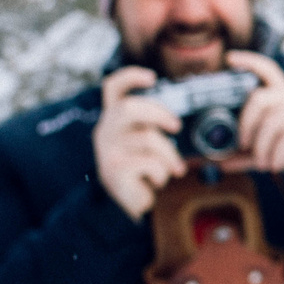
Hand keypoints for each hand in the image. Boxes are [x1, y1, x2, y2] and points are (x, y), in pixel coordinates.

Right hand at [94, 67, 184, 220]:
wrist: (127, 206)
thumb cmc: (142, 170)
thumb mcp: (146, 143)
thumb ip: (153, 125)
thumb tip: (177, 116)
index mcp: (114, 119)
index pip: (112, 89)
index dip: (130, 77)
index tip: (152, 77)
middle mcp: (105, 131)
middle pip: (128, 107)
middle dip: (158, 113)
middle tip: (176, 126)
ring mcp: (107, 151)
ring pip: (147, 138)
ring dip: (169, 155)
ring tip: (174, 169)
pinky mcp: (114, 170)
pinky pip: (149, 163)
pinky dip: (161, 173)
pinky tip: (156, 181)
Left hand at [224, 51, 283, 176]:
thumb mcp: (269, 149)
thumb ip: (247, 154)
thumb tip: (221, 163)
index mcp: (282, 96)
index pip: (267, 70)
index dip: (249, 61)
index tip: (229, 59)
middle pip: (261, 97)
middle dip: (246, 123)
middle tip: (243, 145)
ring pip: (273, 122)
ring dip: (262, 147)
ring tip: (262, 164)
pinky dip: (278, 154)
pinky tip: (276, 165)